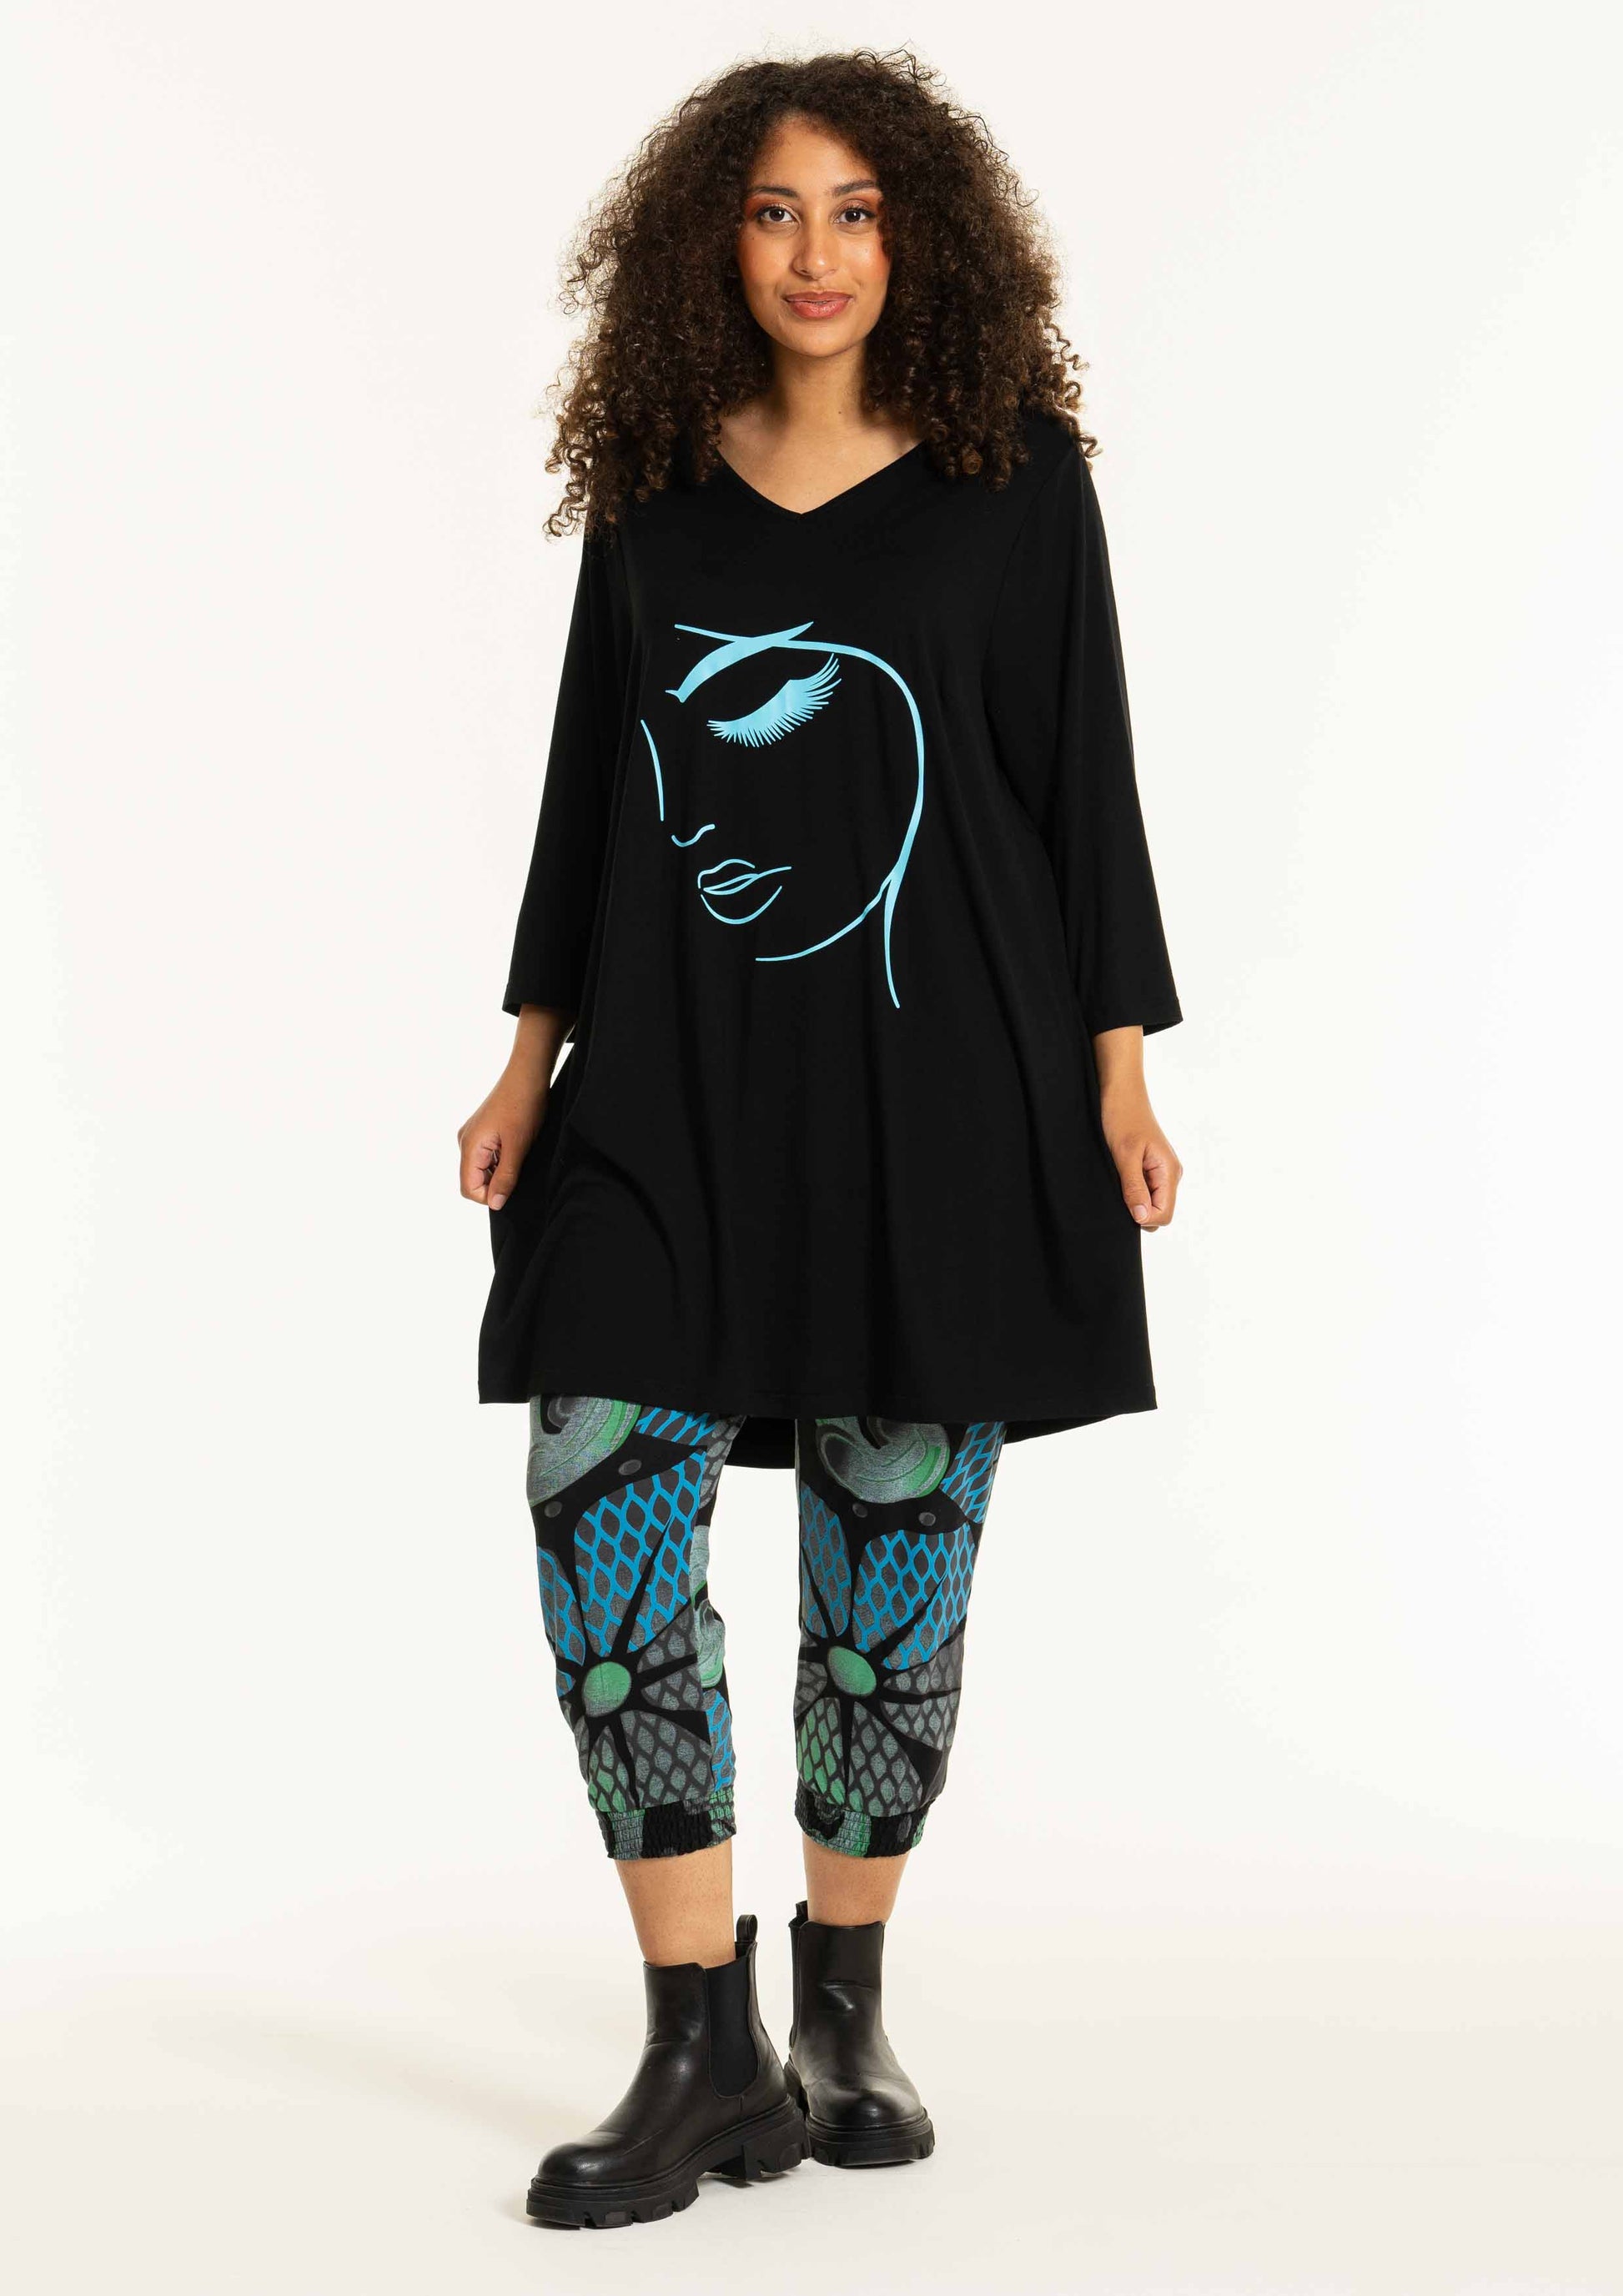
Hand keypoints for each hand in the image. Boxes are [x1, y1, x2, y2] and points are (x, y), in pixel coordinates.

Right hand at [458, 1076, 545, 1211]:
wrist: (527, 1074)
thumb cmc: (523, 1106)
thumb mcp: (517, 1147)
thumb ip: (505, 1177)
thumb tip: (495, 1204)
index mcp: (469, 1146)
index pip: (469, 1188)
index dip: (489, 1196)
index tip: (511, 1187)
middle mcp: (465, 1141)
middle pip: (473, 1180)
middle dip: (494, 1183)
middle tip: (517, 1170)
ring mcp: (473, 1135)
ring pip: (481, 1168)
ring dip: (498, 1171)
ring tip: (518, 1155)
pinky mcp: (483, 1130)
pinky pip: (486, 1156)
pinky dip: (499, 1160)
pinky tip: (515, 1149)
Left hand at [1101, 1088, 1181, 1230]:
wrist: (1121, 1092)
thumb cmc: (1123, 1117)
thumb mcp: (1125, 1155)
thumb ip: (1134, 1188)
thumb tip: (1141, 1217)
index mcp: (1169, 1172)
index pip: (1164, 1214)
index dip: (1143, 1217)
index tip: (1124, 1201)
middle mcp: (1170, 1174)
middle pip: (1159, 1211)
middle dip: (1139, 1209)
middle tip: (1119, 1187)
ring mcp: (1161, 1170)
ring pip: (1151, 1202)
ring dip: (1134, 1198)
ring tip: (1119, 1176)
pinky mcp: (1151, 1166)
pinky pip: (1145, 1190)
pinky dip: (1132, 1189)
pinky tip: (1120, 1173)